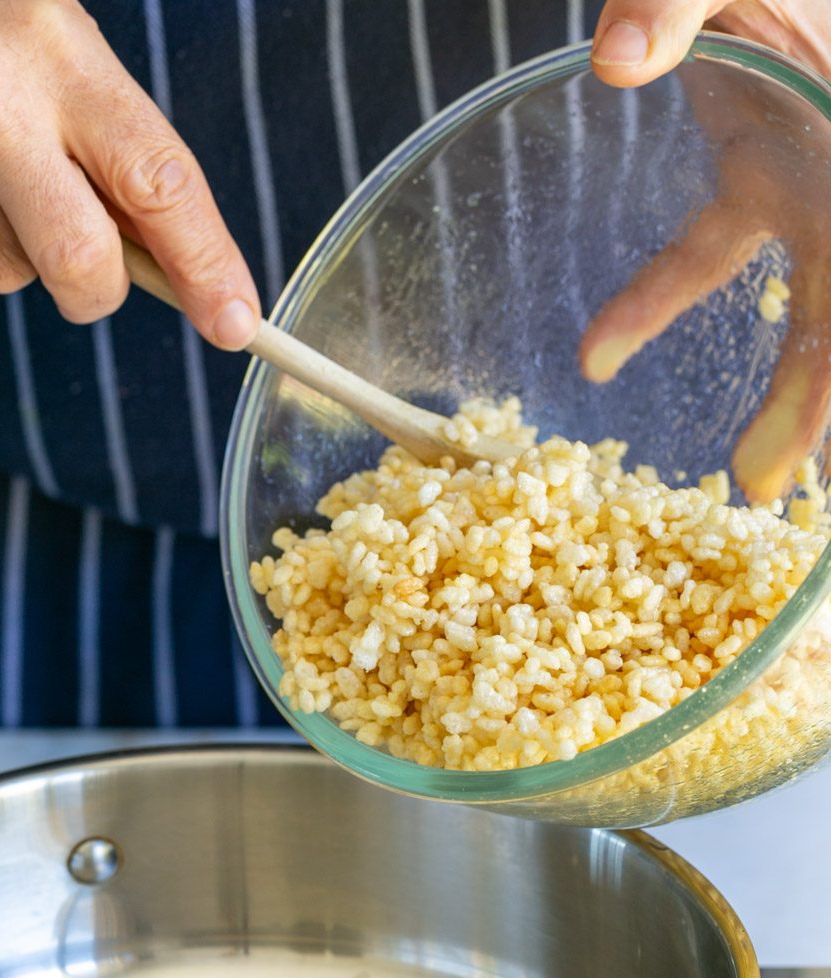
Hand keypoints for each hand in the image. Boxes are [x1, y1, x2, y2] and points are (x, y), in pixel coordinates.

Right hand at [0, 0, 260, 347]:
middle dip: (91, 287)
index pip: (156, 177)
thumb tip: (165, 262)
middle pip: (79, 263)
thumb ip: (101, 135)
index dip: (207, 261)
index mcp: (54, 49)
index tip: (238, 325)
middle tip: (77, 265)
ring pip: (1, 272)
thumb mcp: (37, 33)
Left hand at [581, 2, 830, 499]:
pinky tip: (599, 355)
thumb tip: (617, 59)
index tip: (799, 448)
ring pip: (808, 304)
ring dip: (785, 392)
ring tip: (751, 479)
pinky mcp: (757, 175)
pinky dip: (655, 306)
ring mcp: (805, 176)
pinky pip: (708, 258)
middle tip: (770, 488)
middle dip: (819, 400)